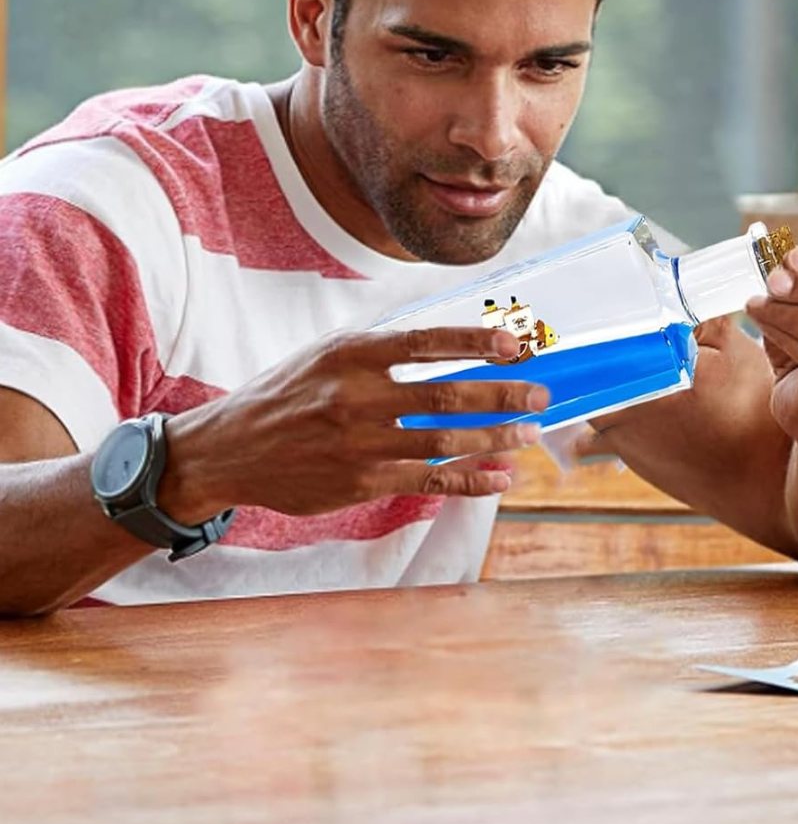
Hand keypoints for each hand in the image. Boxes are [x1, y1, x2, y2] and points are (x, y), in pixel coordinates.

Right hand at [164, 326, 546, 518]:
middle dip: (503, 393)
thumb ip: (380, 351)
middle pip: (448, 392)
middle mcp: (358, 395)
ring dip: (496, 437)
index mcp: (352, 353)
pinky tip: (498, 477)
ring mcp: (360, 442)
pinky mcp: (360, 482)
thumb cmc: (286, 395)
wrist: (229, 449)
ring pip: (445, 439)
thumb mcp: (325, 355)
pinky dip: (469, 479)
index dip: (477, 341)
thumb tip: (448, 345)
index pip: (428, 341)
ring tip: (529, 433)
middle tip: (542, 394)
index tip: (516, 344)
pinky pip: (428, 480)